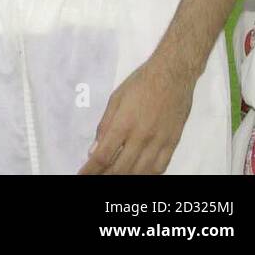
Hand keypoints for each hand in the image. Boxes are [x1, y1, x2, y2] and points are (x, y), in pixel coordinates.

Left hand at [79, 57, 195, 173]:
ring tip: (113, 178)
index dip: (90, 170)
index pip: (103, 156)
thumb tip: (94, 150)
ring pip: (141, 172)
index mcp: (123, 124)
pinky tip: (137, 175)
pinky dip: (147, 175)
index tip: (82, 176)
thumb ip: (104, 126)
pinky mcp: (173, 143)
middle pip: (121, 168)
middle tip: (95, 178)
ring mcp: (159, 142)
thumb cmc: (140, 83)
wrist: (172, 75)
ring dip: (125, 178)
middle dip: (105, 176)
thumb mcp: (115, 100)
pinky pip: (160, 167)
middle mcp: (141, 137)